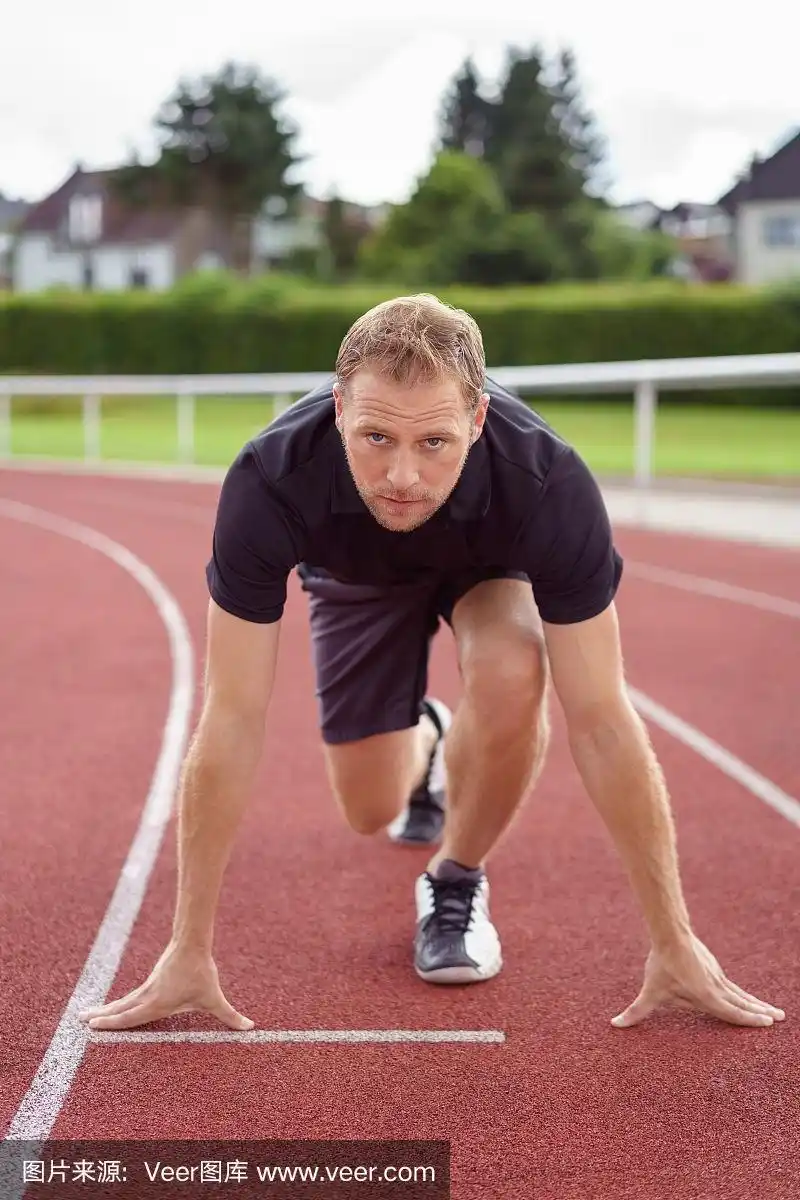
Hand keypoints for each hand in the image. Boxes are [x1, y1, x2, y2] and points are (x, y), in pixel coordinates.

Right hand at [77, 941, 253, 1031]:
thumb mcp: (214, 998)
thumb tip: (249, 1027)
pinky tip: (112, 1007)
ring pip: (123, 1002)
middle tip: (81, 1021)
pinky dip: (118, 1004)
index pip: (131, 1017)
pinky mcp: (150, 982)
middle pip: (121, 1009)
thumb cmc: (202, 972)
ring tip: (87, 1015)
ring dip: (106, 1009)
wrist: (192, 943)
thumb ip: (230, 1015)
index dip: (113, 1023)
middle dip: (102, 1017)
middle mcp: (148, 996)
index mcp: (157, 1003)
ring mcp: (147, 988)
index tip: (95, 1027)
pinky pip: (130, 997)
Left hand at [612, 933, 784, 1028]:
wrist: (670, 933)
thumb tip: (615, 1024)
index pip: (732, 1012)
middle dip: (761, 1013)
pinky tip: (749, 998)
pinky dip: (744, 994)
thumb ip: (636, 1011)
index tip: (766, 1024)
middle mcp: (717, 987)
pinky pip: (733, 985)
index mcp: (707, 996)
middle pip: (743, 1003)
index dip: (748, 1020)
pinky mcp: (714, 968)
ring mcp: (718, 976)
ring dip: (757, 1003)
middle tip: (779, 1019)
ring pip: (741, 993)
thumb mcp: (650, 992)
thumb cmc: (661, 965)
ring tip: (774, 1012)